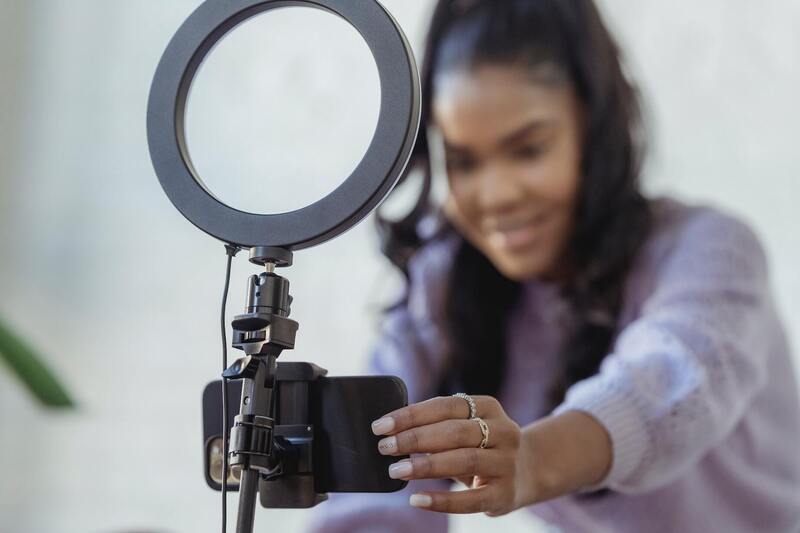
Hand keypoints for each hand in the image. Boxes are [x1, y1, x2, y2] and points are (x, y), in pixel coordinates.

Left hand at [371, 395, 532, 515]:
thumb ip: (436, 426)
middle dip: (414, 439)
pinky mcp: (505, 494)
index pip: (445, 406)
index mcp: (488, 407)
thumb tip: (391, 431)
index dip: (411, 415)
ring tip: (396, 470)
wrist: (524, 472)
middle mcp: (503, 431)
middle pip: (454, 431)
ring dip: (425, 465)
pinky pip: (470, 499)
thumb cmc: (480, 446)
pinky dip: (441, 500)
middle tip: (385, 447)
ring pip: (463, 460)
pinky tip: (417, 499)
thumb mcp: (465, 428)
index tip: (381, 426)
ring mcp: (507, 462)